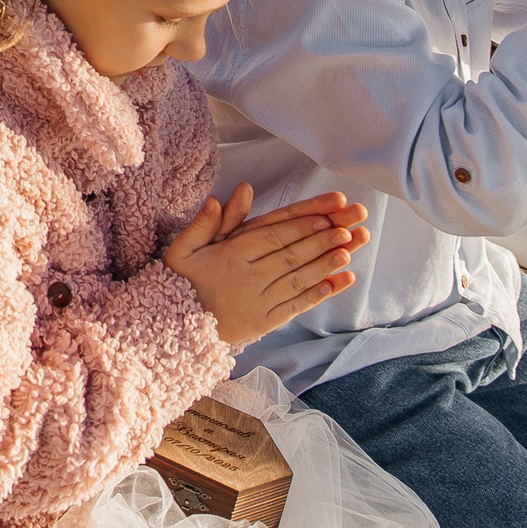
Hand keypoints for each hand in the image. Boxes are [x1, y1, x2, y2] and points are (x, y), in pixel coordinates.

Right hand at [162, 185, 368, 346]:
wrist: (174, 328)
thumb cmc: (181, 281)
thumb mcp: (182, 248)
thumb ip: (203, 224)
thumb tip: (215, 199)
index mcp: (230, 256)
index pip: (272, 236)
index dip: (301, 226)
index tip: (326, 216)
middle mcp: (249, 278)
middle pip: (292, 255)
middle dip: (324, 239)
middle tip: (352, 226)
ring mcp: (259, 301)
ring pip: (298, 278)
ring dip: (326, 263)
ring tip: (350, 249)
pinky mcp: (265, 322)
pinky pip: (296, 305)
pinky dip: (319, 293)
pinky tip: (340, 281)